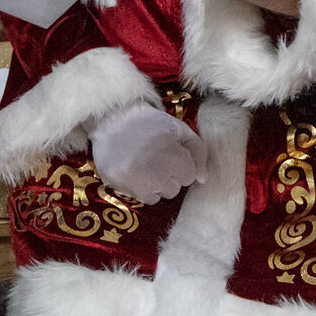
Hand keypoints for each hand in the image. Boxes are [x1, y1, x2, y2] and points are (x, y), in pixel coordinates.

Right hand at [88, 101, 206, 204]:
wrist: (112, 117)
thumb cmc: (150, 122)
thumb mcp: (179, 129)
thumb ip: (198, 152)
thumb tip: (203, 180)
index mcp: (175, 159)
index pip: (189, 176)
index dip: (181, 162)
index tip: (170, 150)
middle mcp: (157, 176)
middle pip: (174, 189)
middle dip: (169, 175)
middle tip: (156, 156)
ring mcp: (137, 184)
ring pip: (157, 196)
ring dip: (155, 183)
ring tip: (145, 163)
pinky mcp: (120, 188)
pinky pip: (139, 197)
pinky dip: (139, 187)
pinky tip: (134, 169)